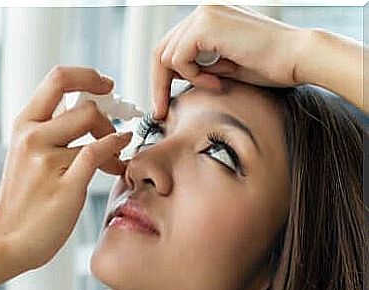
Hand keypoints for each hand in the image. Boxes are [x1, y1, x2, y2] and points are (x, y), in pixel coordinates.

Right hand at [0, 66, 132, 272]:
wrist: (5, 239)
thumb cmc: (23, 197)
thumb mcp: (26, 153)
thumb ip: (51, 129)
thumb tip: (86, 108)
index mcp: (23, 124)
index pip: (59, 78)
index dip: (88, 76)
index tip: (106, 85)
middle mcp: (32, 136)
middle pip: (85, 105)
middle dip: (108, 116)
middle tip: (114, 131)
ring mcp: (47, 160)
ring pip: (94, 128)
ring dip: (114, 138)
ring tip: (116, 157)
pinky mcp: (65, 184)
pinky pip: (97, 153)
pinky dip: (116, 148)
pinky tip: (121, 156)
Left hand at [151, 1, 307, 118]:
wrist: (298, 57)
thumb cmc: (270, 65)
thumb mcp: (225, 67)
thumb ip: (200, 66)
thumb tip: (175, 78)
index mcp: (207, 19)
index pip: (171, 47)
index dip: (163, 78)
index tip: (162, 104)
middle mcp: (202, 12)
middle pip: (161, 50)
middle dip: (158, 84)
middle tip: (160, 110)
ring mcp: (203, 14)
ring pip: (165, 55)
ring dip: (186, 79)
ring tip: (216, 84)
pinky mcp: (206, 24)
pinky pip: (179, 58)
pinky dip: (193, 76)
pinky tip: (217, 81)